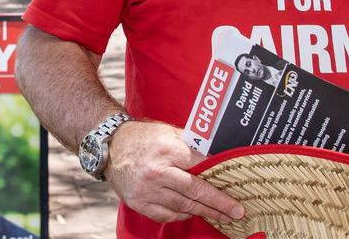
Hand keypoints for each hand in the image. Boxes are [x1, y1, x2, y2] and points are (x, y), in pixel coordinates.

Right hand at [105, 120, 243, 223]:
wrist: (111, 147)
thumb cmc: (144, 138)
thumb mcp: (169, 132)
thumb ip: (192, 144)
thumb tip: (218, 156)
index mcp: (167, 149)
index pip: (201, 167)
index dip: (220, 179)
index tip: (236, 188)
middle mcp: (157, 171)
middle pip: (195, 191)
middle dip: (219, 203)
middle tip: (237, 211)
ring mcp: (146, 189)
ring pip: (183, 206)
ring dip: (204, 212)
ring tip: (222, 216)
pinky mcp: (138, 202)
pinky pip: (166, 215)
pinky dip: (182, 215)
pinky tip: (193, 213)